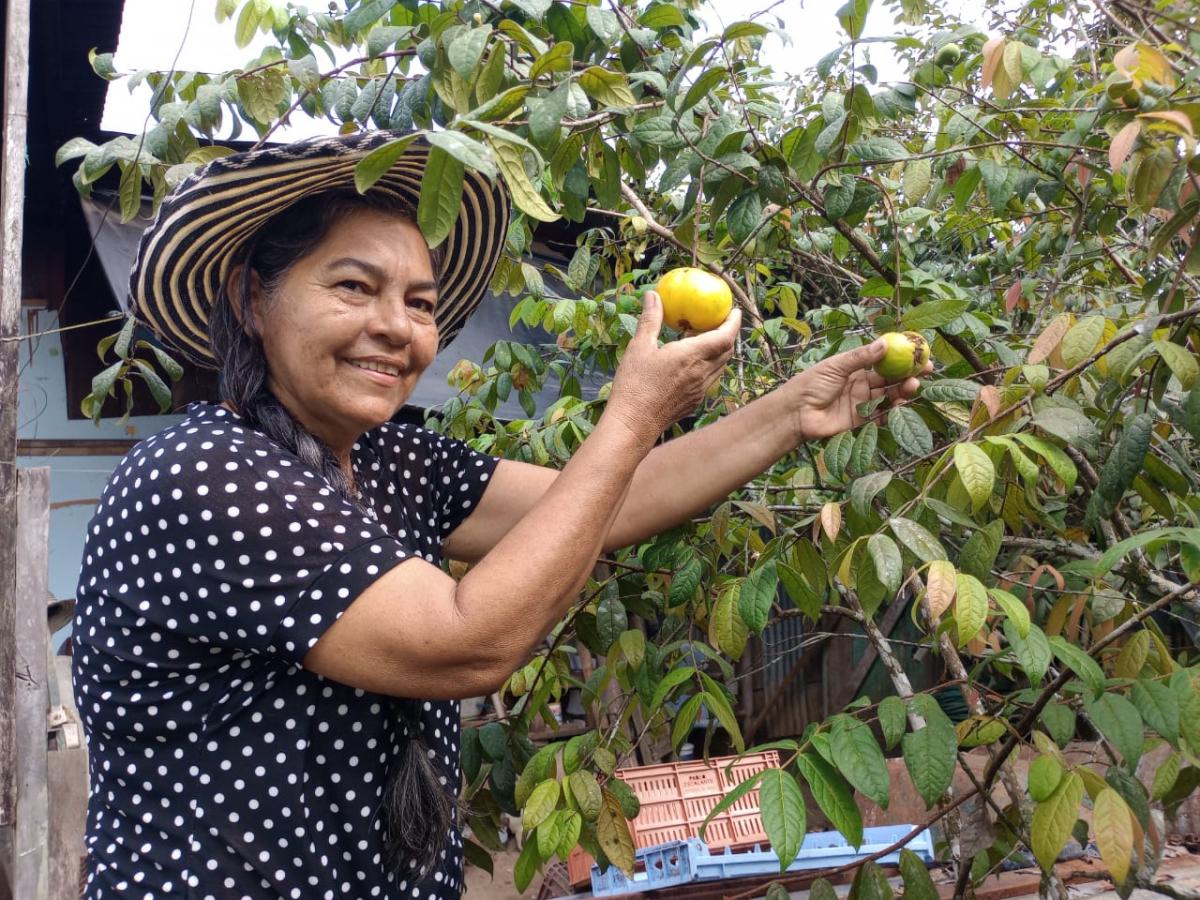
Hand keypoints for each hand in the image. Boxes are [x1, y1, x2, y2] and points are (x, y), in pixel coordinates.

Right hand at [607, 291, 740, 443]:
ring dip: (718, 351)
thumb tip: (652, 295)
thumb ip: (650, 319)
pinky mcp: (694, 402)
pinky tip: (690, 365)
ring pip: (719, 367)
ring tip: (703, 341)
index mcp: (692, 356)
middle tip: (720, 322)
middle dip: (728, 334)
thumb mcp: (639, 347)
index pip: (725, 336)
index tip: (734, 311)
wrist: (634, 423)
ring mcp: (700, 391)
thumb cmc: (635, 384)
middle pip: (727, 351)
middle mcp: (702, 373)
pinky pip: (709, 380)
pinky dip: (708, 367)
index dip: (733, 323)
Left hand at [788, 339, 931, 442]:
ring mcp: (862, 402)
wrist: (795, 413)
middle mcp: (861, 384)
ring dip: (903, 390)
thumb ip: (860, 357)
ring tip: (913, 385)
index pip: (884, 360)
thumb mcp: (836, 366)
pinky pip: (881, 415)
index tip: (919, 352)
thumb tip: (885, 343)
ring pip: (889, 395)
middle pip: (891, 378)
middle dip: (909, 374)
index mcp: (855, 368)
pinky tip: (901, 403)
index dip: (902, 357)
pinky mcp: (861, 420)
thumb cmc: (811, 384)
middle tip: (925, 369)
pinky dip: (893, 410)